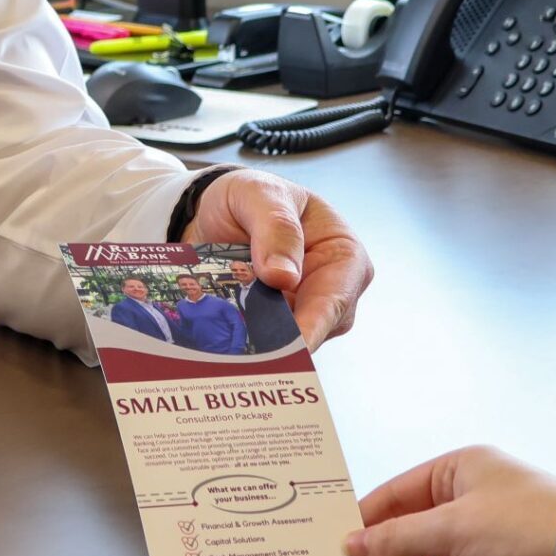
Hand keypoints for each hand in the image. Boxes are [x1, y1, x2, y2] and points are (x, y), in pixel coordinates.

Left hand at [180, 170, 370, 348]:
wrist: (212, 209)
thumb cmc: (250, 195)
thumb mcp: (260, 194)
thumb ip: (275, 227)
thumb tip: (285, 276)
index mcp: (342, 251)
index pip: (337, 295)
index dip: (316, 323)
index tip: (297, 347)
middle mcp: (331, 285)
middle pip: (318, 326)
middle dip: (289, 343)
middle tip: (258, 362)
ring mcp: (302, 307)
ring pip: (293, 340)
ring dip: (265, 345)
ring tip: (236, 353)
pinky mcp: (275, 322)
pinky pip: (267, 341)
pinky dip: (249, 343)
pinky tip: (228, 347)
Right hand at [344, 446, 555, 555]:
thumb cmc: (528, 528)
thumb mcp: (452, 530)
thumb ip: (398, 538)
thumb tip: (354, 542)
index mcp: (460, 469)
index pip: (398, 493)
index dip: (369, 522)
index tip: (342, 549)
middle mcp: (478, 496)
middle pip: (419, 534)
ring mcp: (498, 533)